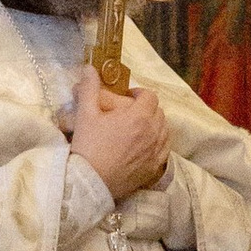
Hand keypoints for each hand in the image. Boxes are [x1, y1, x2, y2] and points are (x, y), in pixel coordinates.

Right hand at [70, 69, 169, 200]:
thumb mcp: (86, 114)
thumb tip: (89, 68)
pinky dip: (158, 143)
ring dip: (154, 125)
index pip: (150, 96)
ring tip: (138, 129)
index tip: (128, 97)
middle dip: (147, 108)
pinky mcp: (155, 167)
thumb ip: (89, 88)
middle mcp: (153, 132)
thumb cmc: (88, 146)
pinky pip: (164, 149)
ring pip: (164, 130)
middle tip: (131, 113)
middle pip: (159, 112)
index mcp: (139, 115)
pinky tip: (144, 146)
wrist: (90, 182)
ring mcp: (156, 151)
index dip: (139, 93)